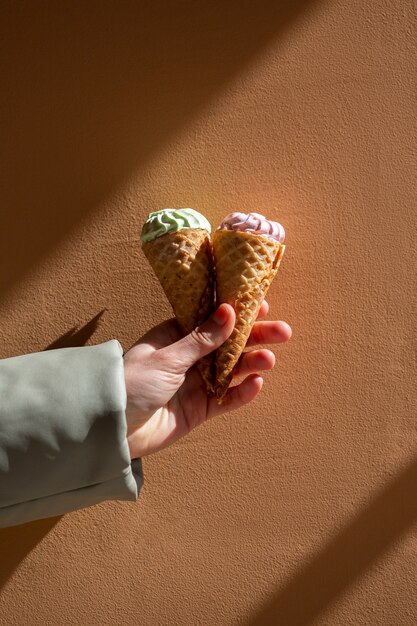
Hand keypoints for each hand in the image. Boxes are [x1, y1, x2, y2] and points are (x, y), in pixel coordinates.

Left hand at [123, 301, 290, 457]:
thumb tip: (229, 311)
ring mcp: (196, 383)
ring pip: (231, 370)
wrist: (113, 428)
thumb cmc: (133, 382)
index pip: (213, 319)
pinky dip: (241, 392)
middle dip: (255, 337)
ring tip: (268, 360)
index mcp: (177, 336)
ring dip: (251, 363)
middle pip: (229, 343)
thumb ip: (201, 339)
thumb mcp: (168, 357)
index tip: (262, 305)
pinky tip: (256, 384)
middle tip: (282, 332)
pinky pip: (226, 399)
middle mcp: (189, 357)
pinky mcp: (200, 409)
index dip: (238, 312)